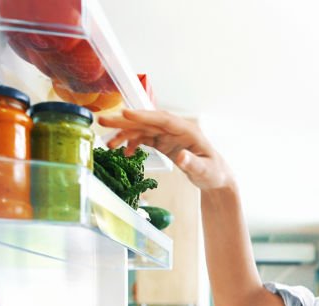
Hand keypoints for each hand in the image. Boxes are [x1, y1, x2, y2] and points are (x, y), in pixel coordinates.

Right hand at [97, 109, 234, 190]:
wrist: (215, 178)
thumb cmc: (214, 172)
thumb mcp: (206, 171)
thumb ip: (193, 164)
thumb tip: (181, 157)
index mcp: (187, 130)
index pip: (163, 119)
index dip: (144, 116)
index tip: (125, 114)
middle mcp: (176, 129)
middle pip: (148, 122)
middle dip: (125, 121)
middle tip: (103, 121)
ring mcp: (168, 135)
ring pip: (142, 130)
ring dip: (125, 134)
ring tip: (108, 143)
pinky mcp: (163, 142)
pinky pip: (144, 139)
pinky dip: (133, 144)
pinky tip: (125, 153)